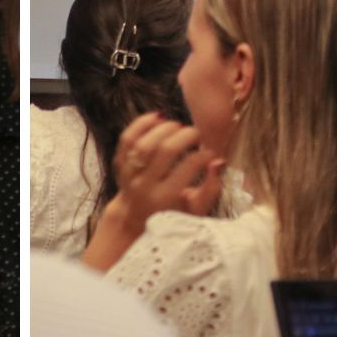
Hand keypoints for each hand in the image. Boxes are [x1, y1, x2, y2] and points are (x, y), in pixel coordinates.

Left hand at [80, 113, 223, 271]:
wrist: (135, 219)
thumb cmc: (172, 213)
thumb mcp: (195, 210)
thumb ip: (210, 188)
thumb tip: (217, 162)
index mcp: (164, 198)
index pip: (187, 168)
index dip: (203, 155)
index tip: (210, 153)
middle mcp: (143, 186)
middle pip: (165, 150)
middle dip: (185, 136)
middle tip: (196, 134)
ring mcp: (129, 174)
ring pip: (143, 142)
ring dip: (164, 128)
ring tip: (178, 126)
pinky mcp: (119, 164)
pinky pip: (126, 139)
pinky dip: (141, 124)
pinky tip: (157, 117)